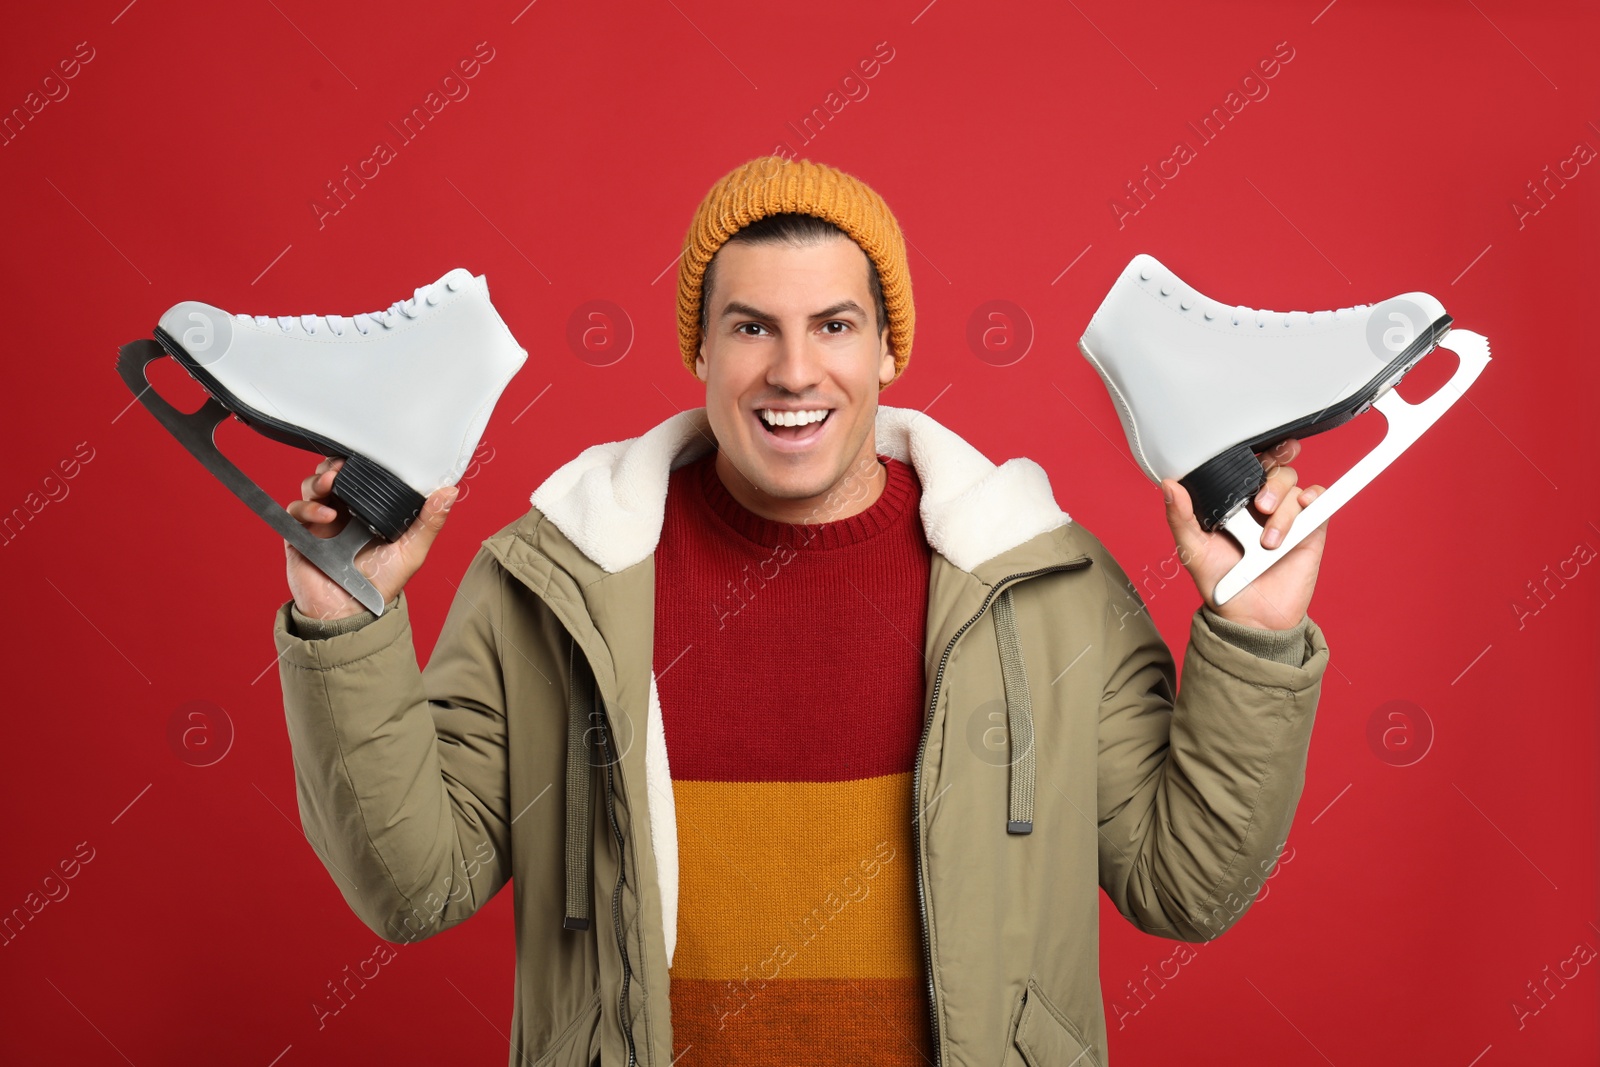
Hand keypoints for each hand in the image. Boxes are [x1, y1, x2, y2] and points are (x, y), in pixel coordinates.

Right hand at [285, 456, 456, 620]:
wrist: (351, 612)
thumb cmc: (382, 583)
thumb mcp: (412, 550)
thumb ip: (429, 522)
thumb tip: (450, 492)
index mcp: (368, 511)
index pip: (361, 477)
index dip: (360, 464)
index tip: (365, 456)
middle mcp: (344, 512)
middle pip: (332, 475)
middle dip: (334, 466)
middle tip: (341, 466)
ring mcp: (321, 522)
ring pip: (311, 487)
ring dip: (318, 480)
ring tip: (330, 483)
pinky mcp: (301, 534)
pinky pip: (295, 510)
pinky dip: (308, 507)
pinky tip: (326, 515)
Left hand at [1160, 438, 1326, 629]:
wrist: (1250, 618)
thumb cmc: (1220, 583)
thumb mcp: (1193, 550)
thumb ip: (1181, 517)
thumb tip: (1168, 485)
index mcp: (1233, 502)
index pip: (1245, 466)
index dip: (1255, 451)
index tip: (1260, 447)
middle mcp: (1261, 504)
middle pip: (1274, 469)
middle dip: (1271, 479)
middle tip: (1261, 505)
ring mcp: (1286, 515)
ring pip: (1293, 487)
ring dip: (1282, 510)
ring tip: (1268, 543)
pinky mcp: (1309, 529)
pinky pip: (1320, 501)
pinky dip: (1316, 497)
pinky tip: (1307, 506)